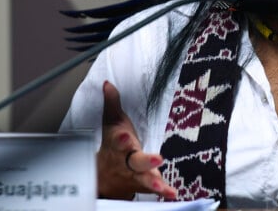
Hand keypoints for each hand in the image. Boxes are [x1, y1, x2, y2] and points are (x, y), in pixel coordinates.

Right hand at [97, 81, 176, 199]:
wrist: (105, 177)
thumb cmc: (113, 145)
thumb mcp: (112, 122)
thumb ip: (112, 103)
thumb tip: (108, 84)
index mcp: (118, 144)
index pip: (118, 141)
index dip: (121, 139)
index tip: (124, 135)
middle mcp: (126, 161)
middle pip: (134, 161)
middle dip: (145, 161)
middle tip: (157, 159)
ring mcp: (135, 175)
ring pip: (144, 179)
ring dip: (154, 182)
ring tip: (163, 186)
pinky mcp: (144, 184)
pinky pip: (153, 189)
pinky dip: (163, 192)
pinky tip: (172, 193)